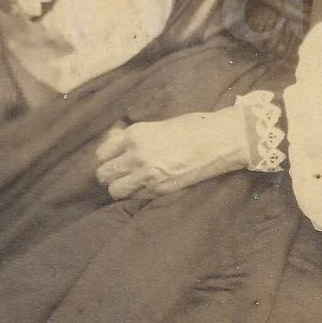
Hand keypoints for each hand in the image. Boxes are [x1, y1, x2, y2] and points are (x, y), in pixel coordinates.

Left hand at [94, 109, 247, 200]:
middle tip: (119, 173)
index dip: (106, 157)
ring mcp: (147, 175)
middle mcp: (136, 155)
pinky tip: (146, 187)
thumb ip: (137, 138)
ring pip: (115, 190)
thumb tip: (119, 147)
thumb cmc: (193, 127)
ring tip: (130, 183)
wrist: (219, 140)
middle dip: (109, 175)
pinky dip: (136, 194)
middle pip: (104, 174)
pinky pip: (134, 197)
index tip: (113, 159)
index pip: (102, 153)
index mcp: (135, 134)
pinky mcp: (159, 190)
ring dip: (120, 187)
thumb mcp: (158, 125)